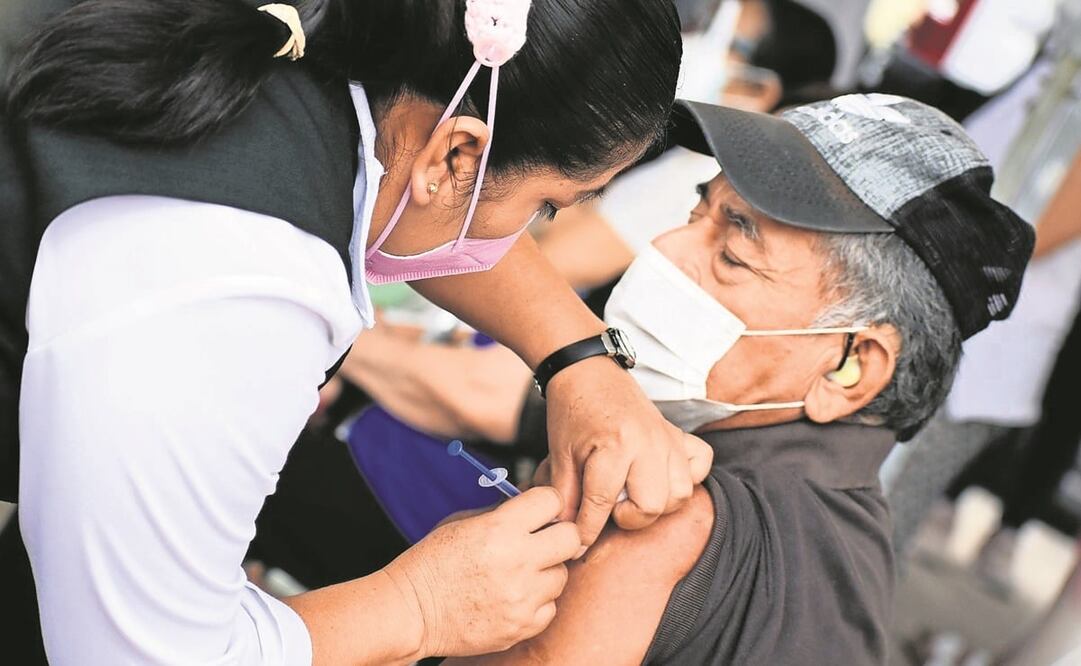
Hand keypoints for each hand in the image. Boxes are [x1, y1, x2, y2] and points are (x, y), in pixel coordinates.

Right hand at [383, 487, 580, 657]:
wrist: (412, 611)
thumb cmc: (433, 561)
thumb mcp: (462, 522)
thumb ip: (502, 512)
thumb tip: (534, 501)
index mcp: (499, 529)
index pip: (552, 500)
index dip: (546, 502)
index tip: (540, 510)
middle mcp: (517, 562)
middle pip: (570, 537)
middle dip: (558, 534)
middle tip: (542, 540)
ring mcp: (522, 597)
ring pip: (561, 575)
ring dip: (546, 571)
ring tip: (520, 573)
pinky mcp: (522, 626)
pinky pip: (550, 607)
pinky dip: (537, 601)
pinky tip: (515, 596)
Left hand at [545, 356, 712, 548]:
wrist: (587, 371)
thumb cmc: (571, 412)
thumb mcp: (559, 454)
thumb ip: (565, 497)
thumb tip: (566, 534)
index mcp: (614, 446)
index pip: (603, 504)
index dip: (586, 531)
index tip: (576, 546)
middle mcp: (648, 443)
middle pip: (652, 505)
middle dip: (628, 516)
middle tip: (609, 505)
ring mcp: (668, 438)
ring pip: (680, 493)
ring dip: (657, 502)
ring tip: (633, 492)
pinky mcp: (678, 434)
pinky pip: (701, 463)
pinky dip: (688, 476)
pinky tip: (662, 475)